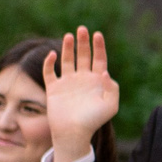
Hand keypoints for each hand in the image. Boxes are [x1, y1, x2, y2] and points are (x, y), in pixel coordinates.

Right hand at [40, 27, 119, 161]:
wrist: (74, 132)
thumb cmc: (94, 121)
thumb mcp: (111, 106)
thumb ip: (112, 88)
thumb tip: (105, 72)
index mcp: (97, 81)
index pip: (99, 59)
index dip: (98, 47)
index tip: (97, 35)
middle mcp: (82, 79)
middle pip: (83, 56)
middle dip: (83, 42)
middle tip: (82, 29)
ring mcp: (67, 83)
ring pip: (66, 60)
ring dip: (67, 48)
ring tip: (69, 36)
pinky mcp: (53, 88)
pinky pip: (49, 72)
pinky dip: (49, 63)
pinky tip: (53, 55)